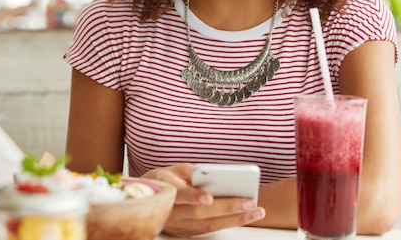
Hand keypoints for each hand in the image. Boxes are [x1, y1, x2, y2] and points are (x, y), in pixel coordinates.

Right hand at [142, 163, 265, 236]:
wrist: (144, 198)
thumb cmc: (165, 179)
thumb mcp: (174, 170)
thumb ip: (193, 173)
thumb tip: (216, 178)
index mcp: (166, 190)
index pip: (179, 195)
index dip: (193, 197)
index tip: (208, 197)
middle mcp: (171, 212)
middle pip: (200, 213)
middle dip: (227, 207)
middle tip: (251, 202)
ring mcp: (178, 225)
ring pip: (207, 225)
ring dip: (234, 219)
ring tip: (256, 212)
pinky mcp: (186, 232)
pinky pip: (209, 230)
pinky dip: (229, 223)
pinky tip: (246, 217)